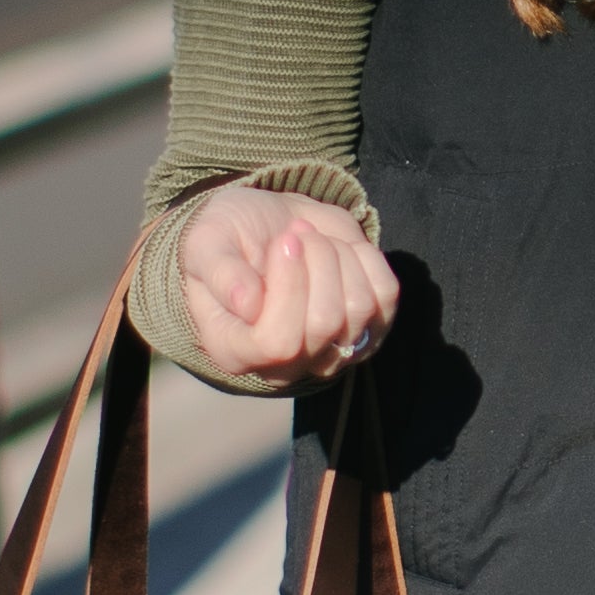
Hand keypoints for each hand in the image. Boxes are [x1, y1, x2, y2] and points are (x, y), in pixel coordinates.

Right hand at [178, 185, 400, 388]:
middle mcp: (284, 366)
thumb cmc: (229, 237)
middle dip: (317, 259)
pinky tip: (341, 248)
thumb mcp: (208, 243)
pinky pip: (386, 297)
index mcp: (235, 350)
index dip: (289, 288)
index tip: (284, 242)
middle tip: (297, 232)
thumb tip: (247, 304)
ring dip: (339, 256)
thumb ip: (220, 273)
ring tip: (313, 238)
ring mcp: (330, 353)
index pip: (278, 344)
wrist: (267, 227)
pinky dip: (367, 259)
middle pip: (324, 324)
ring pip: (358, 309)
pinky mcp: (368, 331)